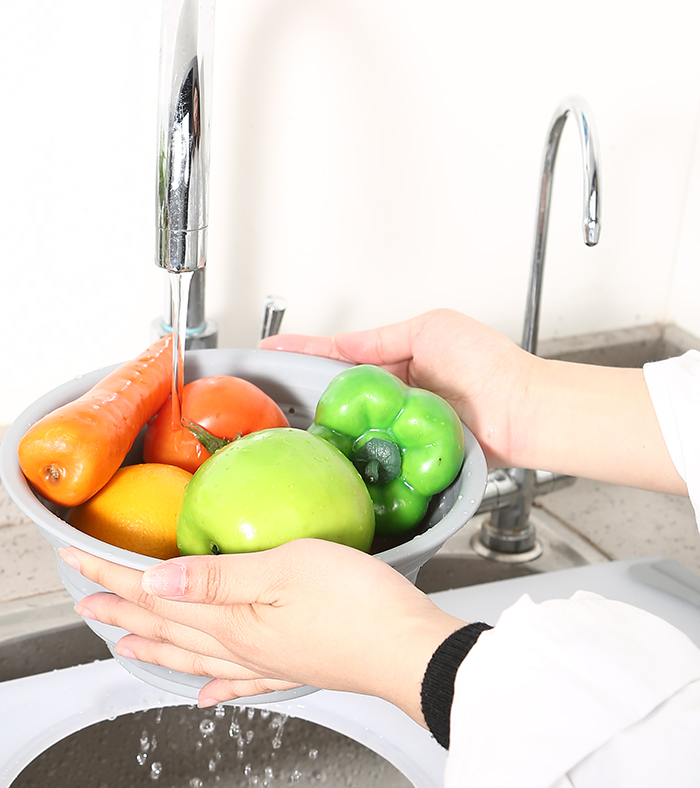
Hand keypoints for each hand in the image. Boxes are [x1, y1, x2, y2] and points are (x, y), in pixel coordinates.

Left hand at [58, 539, 463, 725]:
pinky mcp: (294, 665)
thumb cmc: (358, 604)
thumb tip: (155, 579)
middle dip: (120, 609)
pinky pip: (239, 680)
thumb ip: (218, 575)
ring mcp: (266, 661)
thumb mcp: (285, 568)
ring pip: (192, 654)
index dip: (112, 574)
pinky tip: (205, 694)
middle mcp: (239, 646)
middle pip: (165, 625)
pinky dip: (214, 686)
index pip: (154, 593)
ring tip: (123, 643)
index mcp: (230, 620)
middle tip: (83, 602)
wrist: (413, 651)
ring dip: (153, 644)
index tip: (74, 559)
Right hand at [262, 308, 684, 493]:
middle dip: (301, 391)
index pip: (339, 352)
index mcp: (398, 358)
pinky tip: (323, 453)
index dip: (303, 353)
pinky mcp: (405, 456)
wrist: (524, 414)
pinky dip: (346, 453)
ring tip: (282, 423)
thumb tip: (342, 344)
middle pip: (336, 391)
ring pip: (348, 424)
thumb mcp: (430, 331)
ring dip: (319, 424)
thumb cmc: (490, 368)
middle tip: (264, 393)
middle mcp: (393, 394)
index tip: (268, 351)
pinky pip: (369, 454)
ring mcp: (397, 426)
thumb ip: (381, 339)